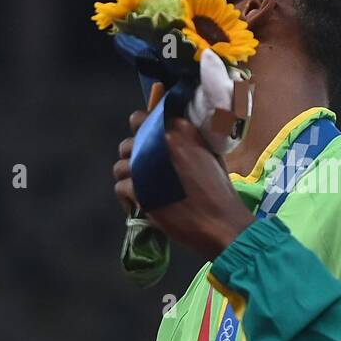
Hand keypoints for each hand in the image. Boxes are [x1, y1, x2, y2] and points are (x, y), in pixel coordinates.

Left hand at [113, 108, 253, 261]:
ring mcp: (147, 166)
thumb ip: (186, 141)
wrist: (220, 222)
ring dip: (128, 177)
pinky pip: (120, 187)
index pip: (143, 118)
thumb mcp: (209, 154)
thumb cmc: (219, 191)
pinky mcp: (138, 190)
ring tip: (139, 189)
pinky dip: (126, 198)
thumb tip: (169, 137)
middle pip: (128, 143)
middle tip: (142, 170)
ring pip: (120, 166)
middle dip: (132, 156)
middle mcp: (160, 142)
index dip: (141, 131)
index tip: (145, 142)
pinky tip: (137, 204)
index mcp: (180, 130)